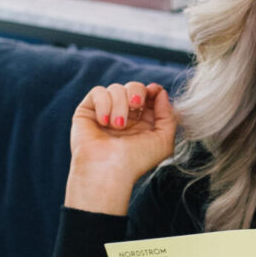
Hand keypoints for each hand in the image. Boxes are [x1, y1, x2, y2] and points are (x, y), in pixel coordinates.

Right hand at [64, 80, 177, 215]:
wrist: (108, 169)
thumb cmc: (136, 160)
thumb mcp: (163, 140)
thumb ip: (168, 115)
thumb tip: (160, 92)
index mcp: (142, 123)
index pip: (148, 96)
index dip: (152, 90)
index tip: (154, 91)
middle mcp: (124, 116)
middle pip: (133, 87)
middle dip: (137, 92)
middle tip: (136, 105)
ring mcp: (105, 113)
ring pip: (116, 88)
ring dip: (120, 105)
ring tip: (118, 126)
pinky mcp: (87, 111)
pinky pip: (98, 92)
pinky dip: (104, 104)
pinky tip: (104, 122)